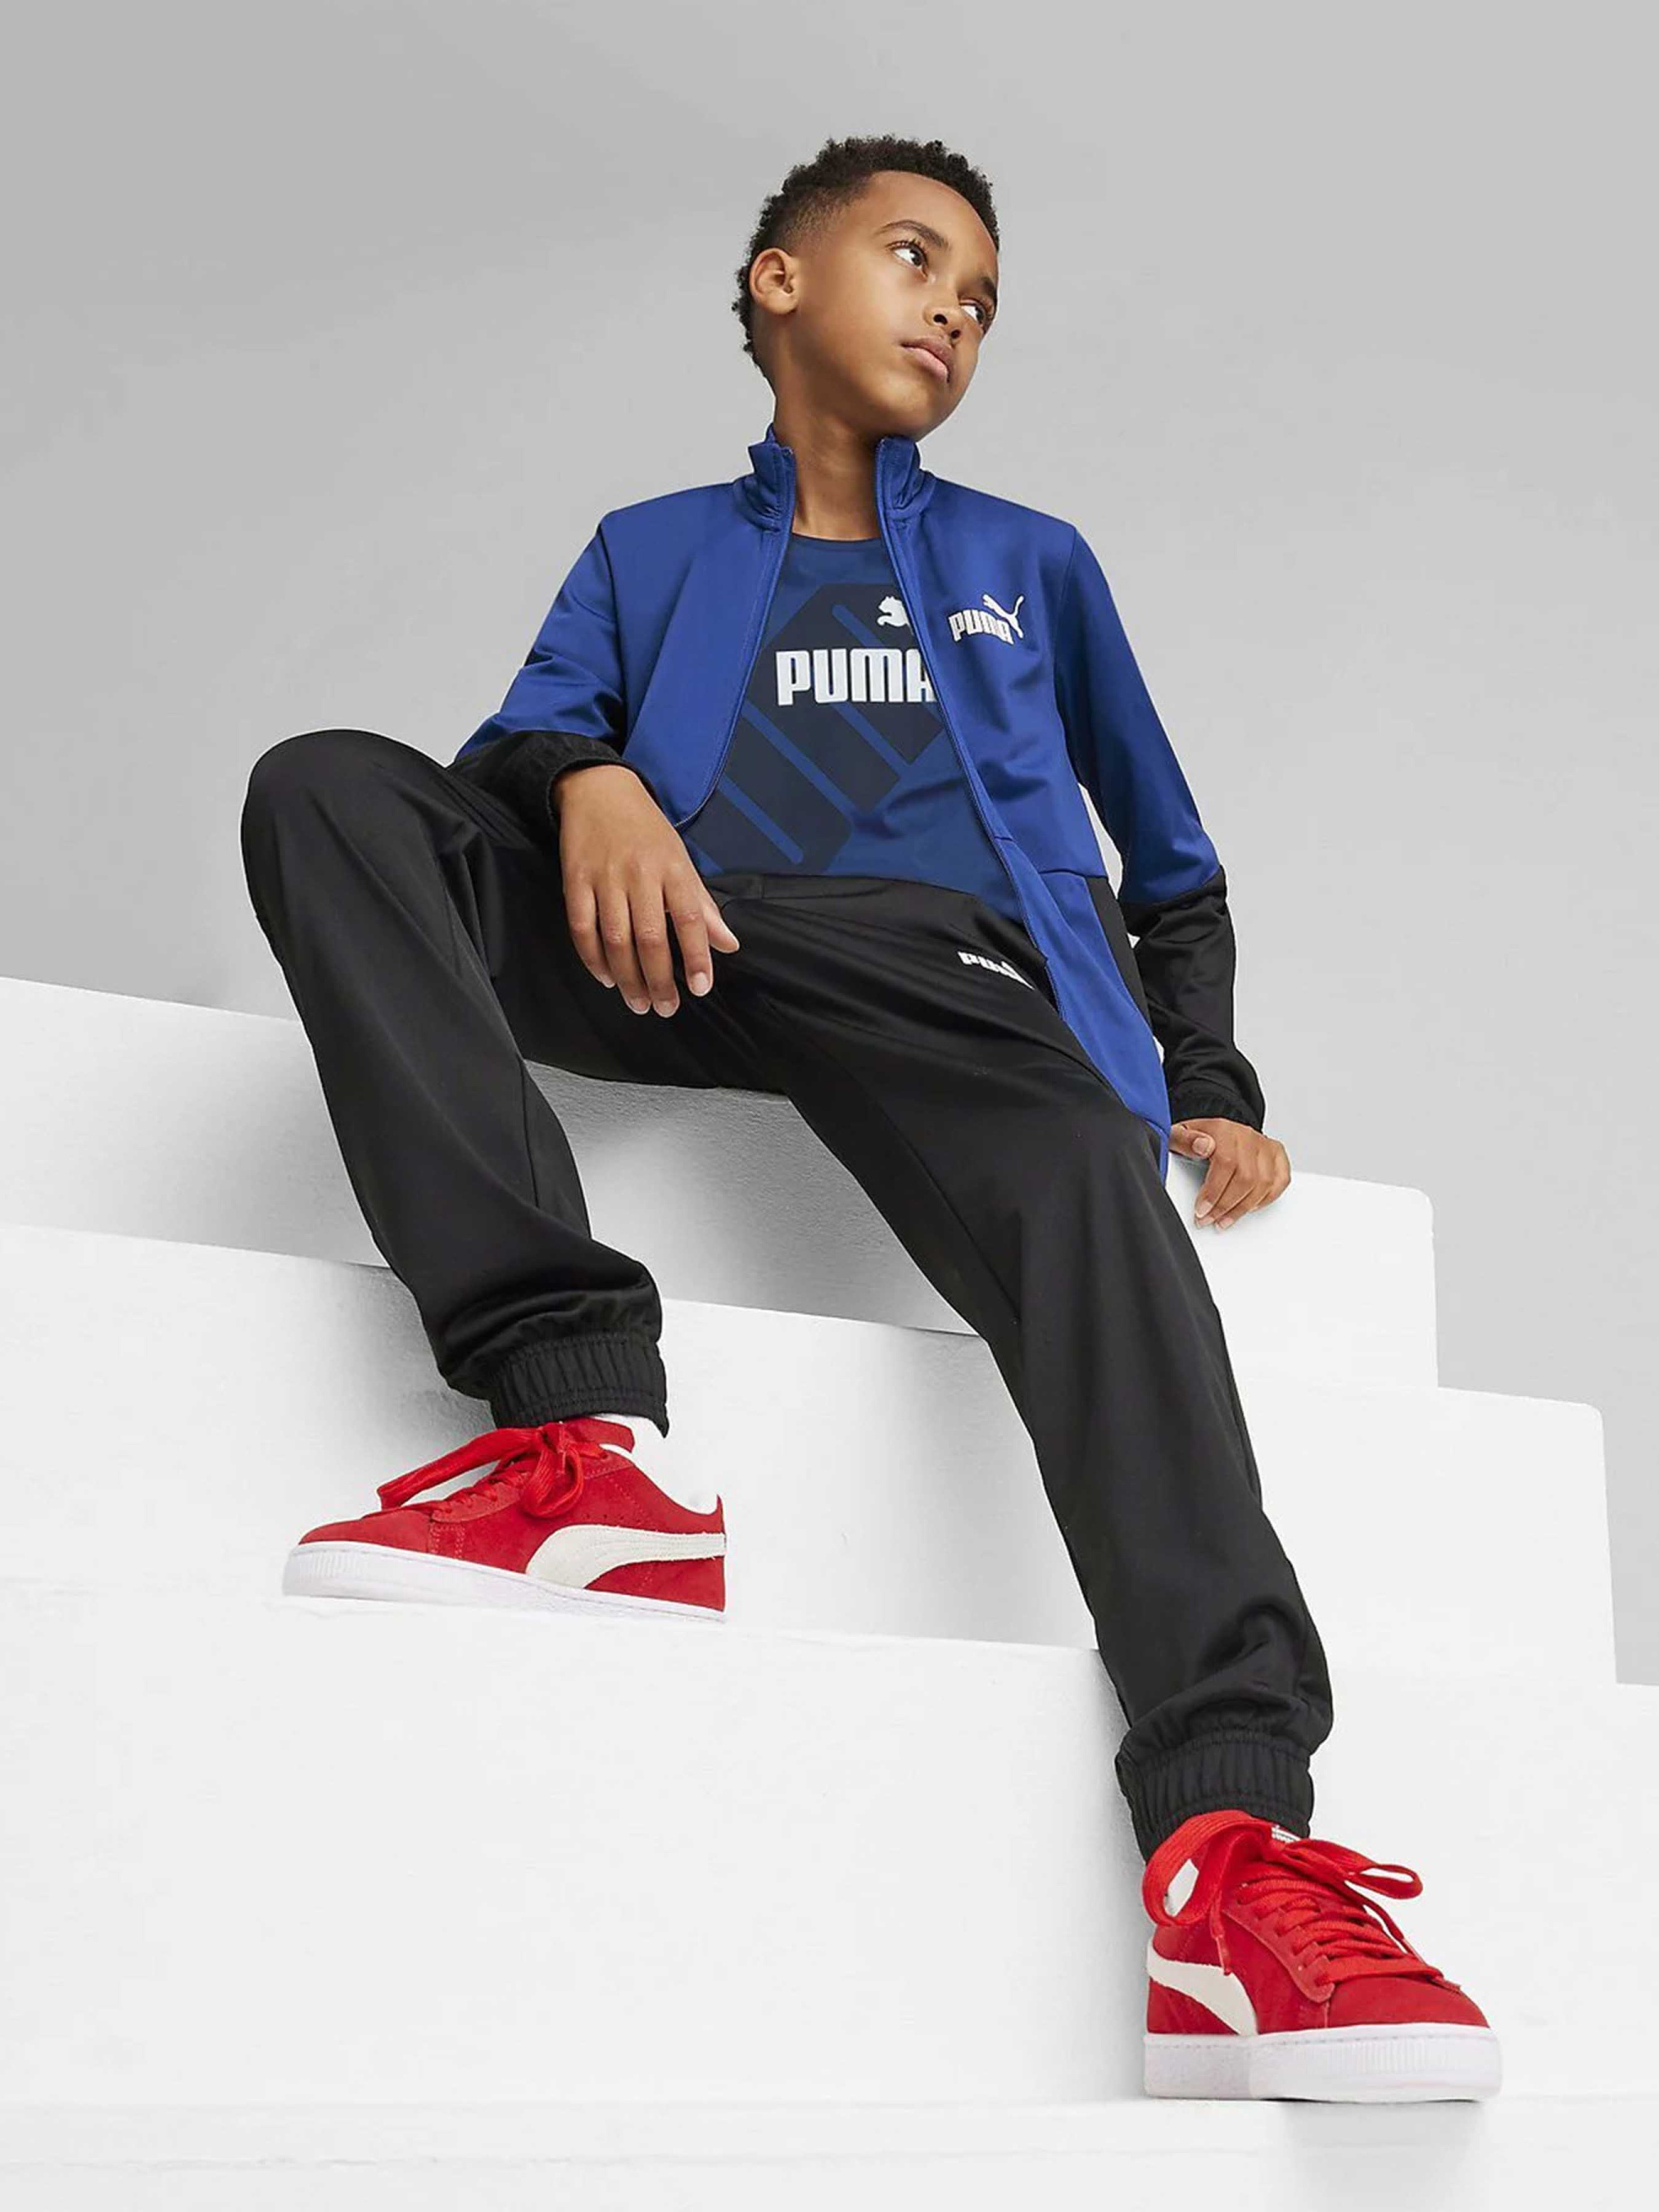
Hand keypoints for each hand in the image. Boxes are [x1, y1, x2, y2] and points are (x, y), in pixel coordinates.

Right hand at [552, 762, 741, 1014]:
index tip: (701, 988)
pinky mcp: (575, 881)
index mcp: (673, 868)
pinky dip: (593, 959)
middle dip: (659, 979)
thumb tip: (729, 944)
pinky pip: (582, 928)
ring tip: (639, 1004)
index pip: (689, 918)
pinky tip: (606, 979)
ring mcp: (605, 878)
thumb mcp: (682, 860)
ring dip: (628, 978)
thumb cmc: (647, 830)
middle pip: (650, 938)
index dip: (696, 956)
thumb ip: (702, 906)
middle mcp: (640, 874)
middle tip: (665, 1008)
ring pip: (616, 939)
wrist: (598, 790)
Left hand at [1169, 1117, 1290, 1230]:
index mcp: (1223, 1130)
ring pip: (1264, 1183)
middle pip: (1246, 1177)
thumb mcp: (1178, 1135)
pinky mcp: (1276, 1154)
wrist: (1214, 1131)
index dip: (1214, 1191)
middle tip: (1209, 1218)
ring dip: (1243, 1208)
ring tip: (1225, 1219)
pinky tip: (1249, 1207)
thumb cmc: (1196, 1138)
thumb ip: (1184, 1140)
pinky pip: (1280, 1180)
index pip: (1225, 1163)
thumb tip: (1202, 1146)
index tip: (1202, 1209)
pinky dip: (1266, 1198)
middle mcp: (1247, 1136)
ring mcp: (1264, 1145)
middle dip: (1225, 1206)